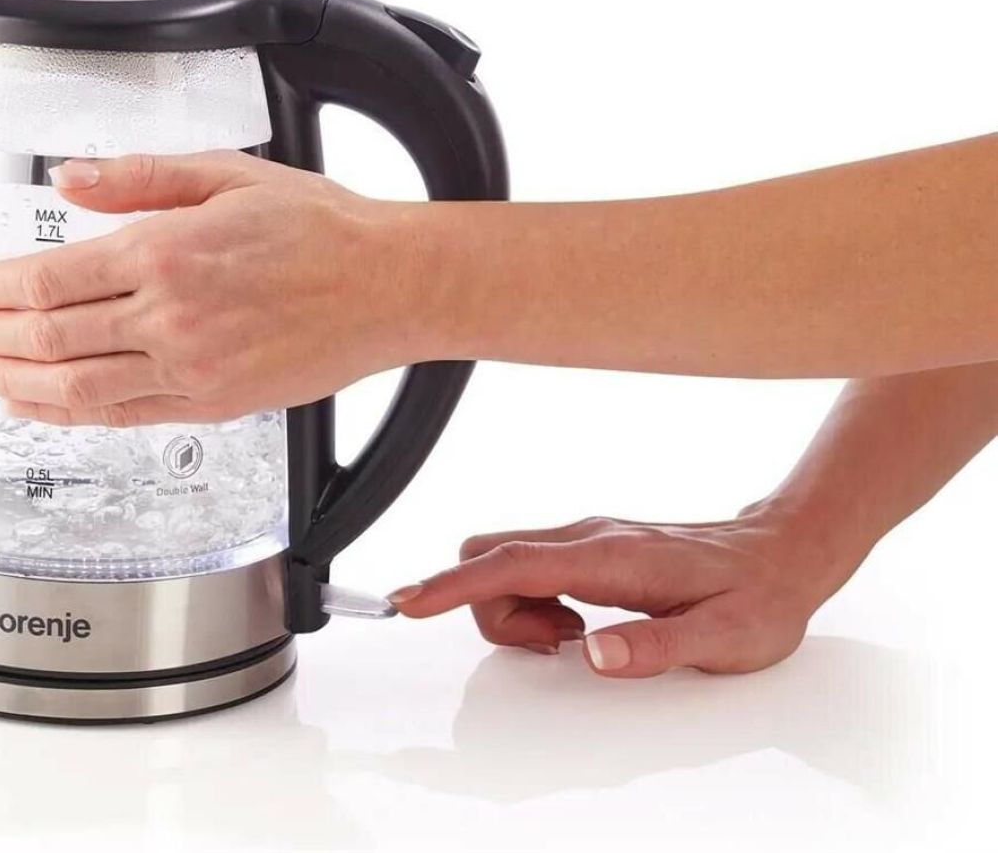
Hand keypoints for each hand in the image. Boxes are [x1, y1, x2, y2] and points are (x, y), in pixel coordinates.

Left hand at [0, 152, 425, 426]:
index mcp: (167, 253)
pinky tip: (41, 407)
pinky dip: (69, 414)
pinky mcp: (214, 404)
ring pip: (74, 387)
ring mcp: (190, 369)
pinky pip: (123, 416)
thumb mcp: (228, 175)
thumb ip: (139, 177)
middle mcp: (169, 318)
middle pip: (46, 337)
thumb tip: (70, 182)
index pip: (46, 280)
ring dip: (12, 382)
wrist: (388, 287)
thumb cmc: (323, 231)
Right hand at [388, 507, 859, 677]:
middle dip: (489, 609)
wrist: (785, 553)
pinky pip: (529, 569)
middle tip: (554, 646)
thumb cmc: (757, 595)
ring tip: (576, 640)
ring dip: (516, 611)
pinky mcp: (589, 547)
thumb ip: (656, 649)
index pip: (511, 564)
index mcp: (611, 557)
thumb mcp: (723, 639)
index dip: (452, 585)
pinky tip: (577, 626)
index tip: (408, 602)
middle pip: (491, 560)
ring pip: (504, 564)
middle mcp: (589, 537)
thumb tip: (594, 655)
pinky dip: (531, 603)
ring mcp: (587, 538)